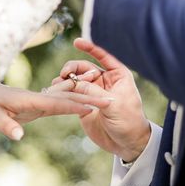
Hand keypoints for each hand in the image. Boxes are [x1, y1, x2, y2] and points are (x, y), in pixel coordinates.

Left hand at [0, 82, 110, 140]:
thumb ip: (6, 125)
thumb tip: (19, 136)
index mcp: (29, 99)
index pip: (56, 103)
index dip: (74, 105)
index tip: (92, 107)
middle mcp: (38, 96)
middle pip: (68, 96)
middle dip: (89, 97)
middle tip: (111, 100)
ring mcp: (39, 98)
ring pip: (67, 96)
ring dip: (86, 94)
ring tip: (106, 94)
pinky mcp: (38, 103)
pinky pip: (60, 100)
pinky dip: (75, 98)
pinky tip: (85, 99)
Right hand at [48, 38, 150, 161]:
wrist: (127, 143)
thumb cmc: (128, 121)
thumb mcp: (112, 104)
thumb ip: (92, 91)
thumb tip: (72, 81)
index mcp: (117, 75)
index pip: (103, 56)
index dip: (90, 47)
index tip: (77, 41)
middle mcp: (104, 81)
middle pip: (84, 67)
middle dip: (72, 68)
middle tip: (65, 74)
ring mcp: (93, 92)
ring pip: (75, 80)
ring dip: (65, 80)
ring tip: (57, 84)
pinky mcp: (84, 104)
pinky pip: (71, 94)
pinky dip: (63, 92)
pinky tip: (56, 92)